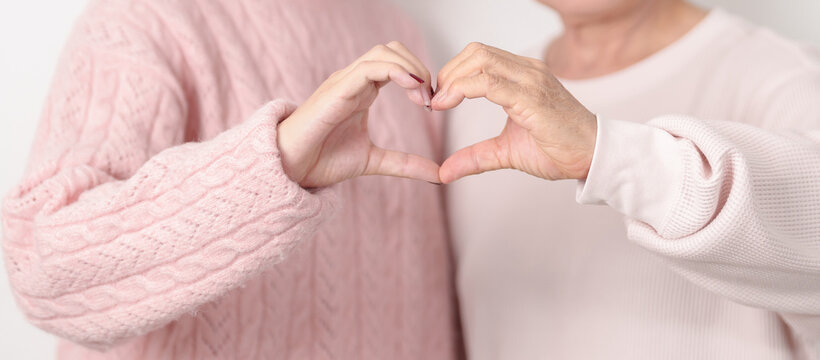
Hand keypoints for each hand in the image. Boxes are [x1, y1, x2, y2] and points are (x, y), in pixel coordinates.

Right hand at [277, 41, 437, 187]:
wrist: (289, 169)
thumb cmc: (322, 161)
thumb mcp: (374, 162)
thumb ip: (405, 164)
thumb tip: (438, 174)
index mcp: (363, 91)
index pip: (397, 64)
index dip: (420, 77)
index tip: (432, 104)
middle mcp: (354, 80)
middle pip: (393, 50)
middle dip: (418, 66)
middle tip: (431, 98)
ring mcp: (344, 82)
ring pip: (383, 52)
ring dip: (410, 68)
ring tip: (423, 95)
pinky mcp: (337, 89)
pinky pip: (369, 67)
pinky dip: (395, 71)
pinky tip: (410, 87)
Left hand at [432, 42, 597, 182]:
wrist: (592, 158)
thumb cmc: (557, 149)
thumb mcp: (505, 152)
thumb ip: (474, 157)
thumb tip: (444, 172)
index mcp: (523, 75)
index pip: (480, 56)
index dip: (453, 72)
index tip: (438, 98)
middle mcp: (527, 71)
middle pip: (476, 52)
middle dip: (449, 72)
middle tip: (436, 100)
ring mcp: (531, 81)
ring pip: (480, 60)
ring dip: (452, 78)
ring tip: (440, 102)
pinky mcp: (532, 97)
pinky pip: (490, 82)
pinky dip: (462, 89)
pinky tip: (450, 103)